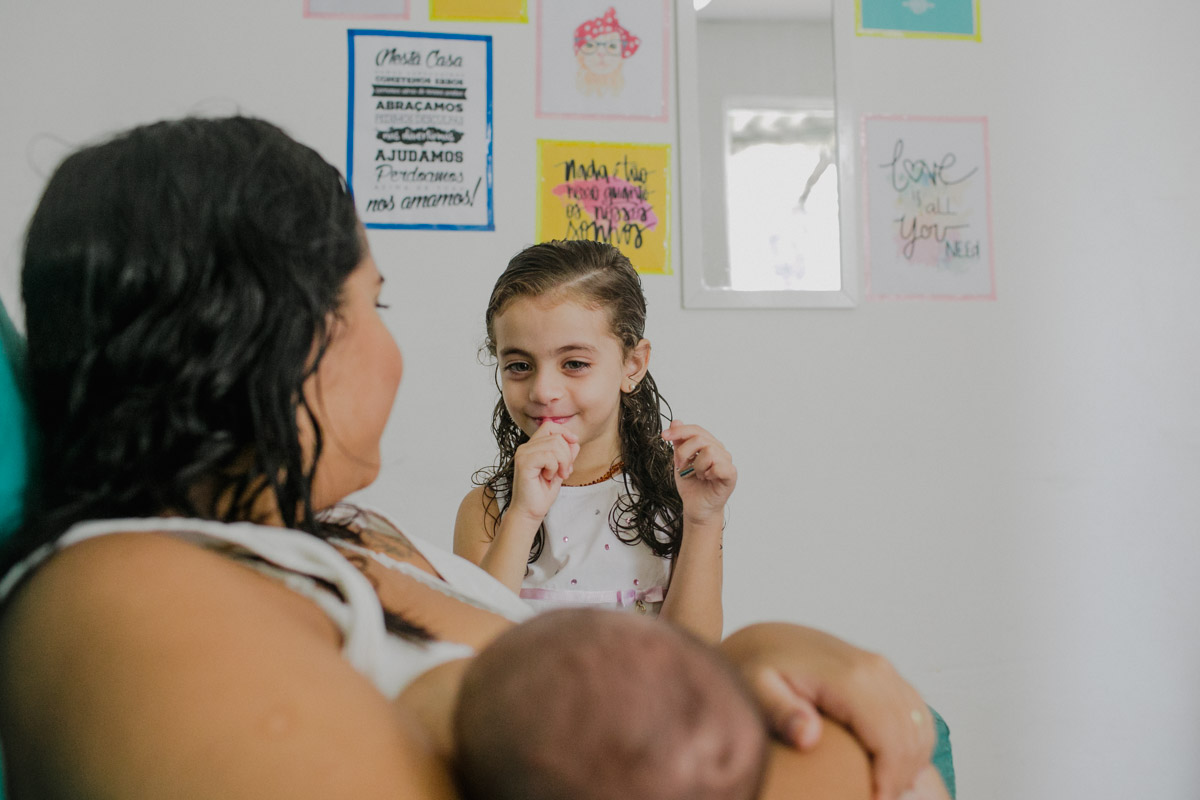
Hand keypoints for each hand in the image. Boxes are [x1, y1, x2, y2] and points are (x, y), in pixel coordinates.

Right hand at [508, 422, 579, 524]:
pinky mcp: (524, 463)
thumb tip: (574, 441)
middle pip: (556, 437)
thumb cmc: (542, 492)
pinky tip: (547, 477)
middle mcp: (526, 447)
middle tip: (564, 472)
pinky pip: (548, 456)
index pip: (550, 426)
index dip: (565, 432)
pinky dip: (554, 467)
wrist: (530, 511)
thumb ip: (567, 454)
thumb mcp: (560, 469)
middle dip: (567, 455)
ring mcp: (523, 454)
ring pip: (554, 445)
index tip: (574, 443)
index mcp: (533, 447)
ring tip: (557, 475)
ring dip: (562, 462)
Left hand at [661, 420, 736, 526]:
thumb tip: (676, 421)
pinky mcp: (730, 475)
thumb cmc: (691, 485)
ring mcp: (726, 462)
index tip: (664, 435)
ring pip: (709, 451)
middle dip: (684, 452)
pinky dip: (707, 473)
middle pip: (700, 438)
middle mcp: (719, 450)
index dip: (679, 430)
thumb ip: (679, 442)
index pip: (696, 430)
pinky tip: (707, 479)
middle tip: (680, 466)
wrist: (696, 508)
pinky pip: (718, 466)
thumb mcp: (679, 461)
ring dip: (696, 466)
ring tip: (697, 475)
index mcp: (708, 444)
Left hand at [723, 624, 935, 799]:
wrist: (764, 638)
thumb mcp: (754, 688)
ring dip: (910, 762)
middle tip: (872, 799)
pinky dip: (912, 743)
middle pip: (910, 738)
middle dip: (899, 778)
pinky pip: (916, 713)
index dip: (888, 780)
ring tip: (880, 788)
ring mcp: (882, 668)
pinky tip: (888, 766)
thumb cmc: (756, 667)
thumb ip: (779, 712)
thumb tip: (809, 735)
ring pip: (920, 727)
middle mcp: (875, 669)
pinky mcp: (884, 672)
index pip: (891, 741)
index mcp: (851, 677)